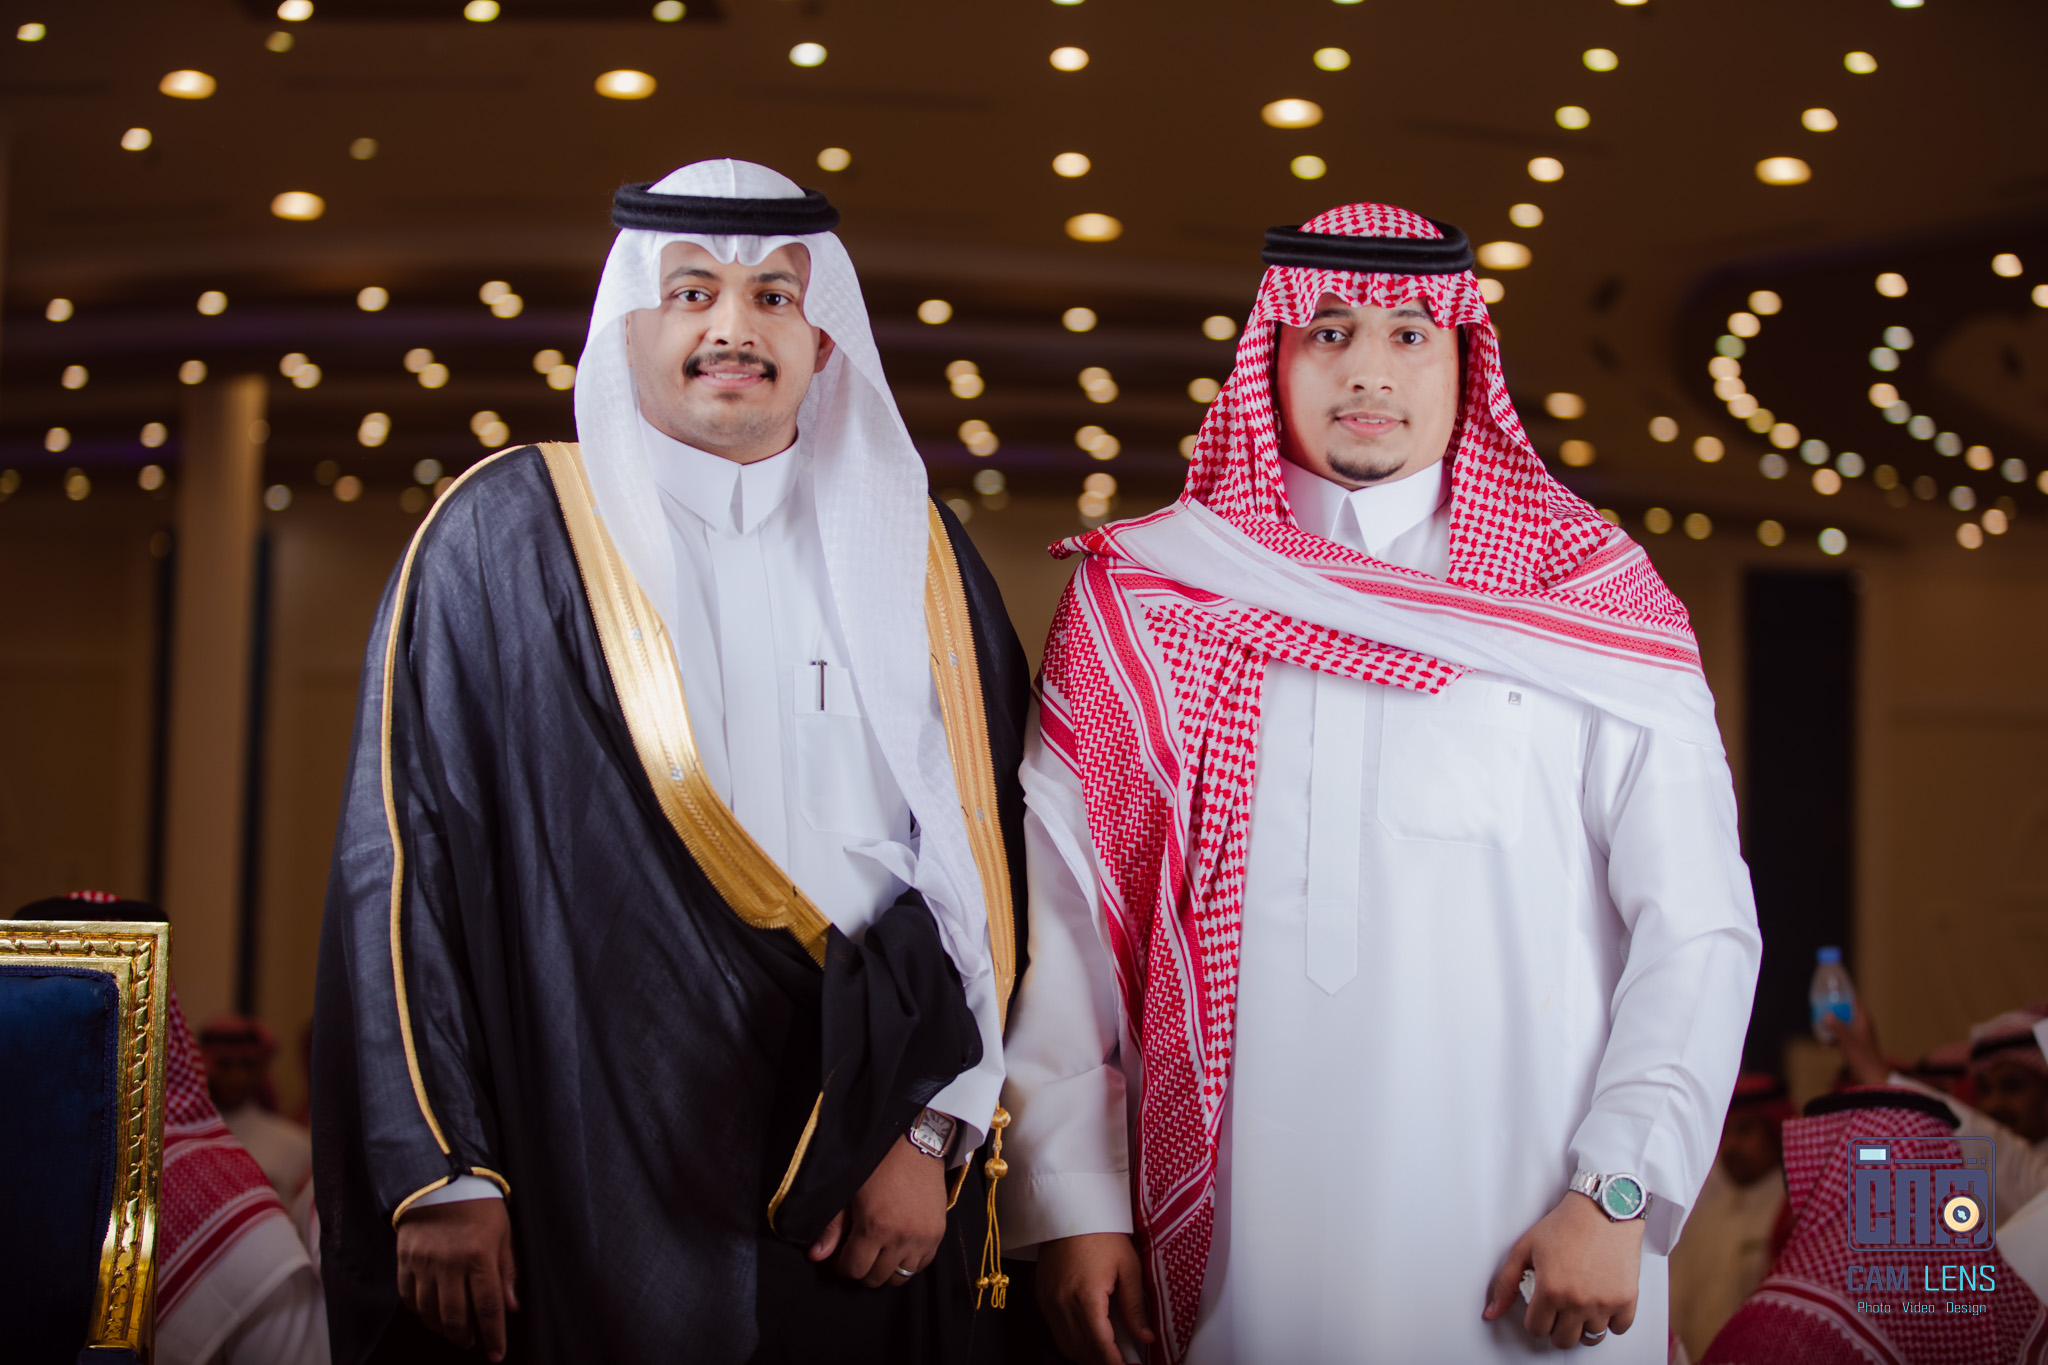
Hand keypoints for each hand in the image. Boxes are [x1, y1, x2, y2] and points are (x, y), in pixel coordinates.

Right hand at [396, 1197, 517, 1360]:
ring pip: (430, 1312)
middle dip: (466, 1337)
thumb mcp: (503, 1234)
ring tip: (455, 1332)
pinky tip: (431, 1314)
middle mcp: (449, 1264)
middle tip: (473, 1342)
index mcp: (479, 1257)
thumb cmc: (479, 1206)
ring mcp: (423, 1264)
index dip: (493, 1336)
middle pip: (455, 1317)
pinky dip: (420, 1312)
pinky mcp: (405, 1261)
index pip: (488, 1308)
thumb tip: (512, 1307)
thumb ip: (507, 1271)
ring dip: (443, 1329)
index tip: (497, 1355)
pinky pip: (409, 1298)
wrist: (440, 1181)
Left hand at [807, 1135, 947, 1287]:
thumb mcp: (848, 1191)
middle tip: (858, 1253)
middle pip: (877, 1278)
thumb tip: (816, 1256)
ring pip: (901, 1277)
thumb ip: (832, 1228)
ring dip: (886, 1269)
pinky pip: (922, 1265)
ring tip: (879, 1252)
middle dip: (862, 1270)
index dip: (843, 1266)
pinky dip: (909, 1262)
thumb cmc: (877, 1164)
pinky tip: (898, 1248)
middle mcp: (901, 1237)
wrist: (915, 1145)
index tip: (841, 1255)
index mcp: (875, 1226)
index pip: (855, 1269)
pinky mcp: (937, 1234)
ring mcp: (922, 1238)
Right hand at [1037, 1232, 1154, 1364]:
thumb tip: (1145, 1337)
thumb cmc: (1102, 1233)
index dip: (1115, 1363)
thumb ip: (1135, 1307)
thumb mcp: (1128, 1267)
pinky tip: (1088, 1342)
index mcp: (1086, 1297)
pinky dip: (1072, 1342)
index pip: (1101, 1346)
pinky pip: (1056, 1331)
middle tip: (1123, 1363)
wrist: (1070, 1209)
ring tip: (1108, 1356)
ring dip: (1086, 1355)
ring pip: (1066, 1345)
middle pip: (1082, 1351)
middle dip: (1102, 1362)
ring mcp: (1048, 1301)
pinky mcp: (1042, 1296)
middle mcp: (1062, 1303)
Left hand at [1484, 1193, 1642, 1348]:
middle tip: (1559, 1311)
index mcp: (1551, 1290)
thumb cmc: (1566, 1224)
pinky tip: (1601, 1304)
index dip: (1535, 1321)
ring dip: (1584, 1325)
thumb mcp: (1525, 1248)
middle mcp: (1578, 1301)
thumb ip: (1506, 1283)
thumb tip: (1492, 1312)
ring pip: (1592, 1337)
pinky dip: (1611, 1321)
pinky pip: (1619, 1329)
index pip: (1537, 1330)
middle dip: (1557, 1328)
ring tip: (1580, 1306)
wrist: (1603, 1209)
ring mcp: (1604, 1302)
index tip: (1540, 1312)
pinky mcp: (1627, 1299)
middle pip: (1564, 1340)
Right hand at [1820, 1001, 1891, 1086]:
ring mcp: (1858, 1034)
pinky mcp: (1854, 1044)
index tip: (1830, 989)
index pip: (1853, 999)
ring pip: (1841, 1024)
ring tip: (1819, 1030)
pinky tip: (1825, 1045)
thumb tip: (1825, 1015)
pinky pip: (1841, 1036)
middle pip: (1844, 1011)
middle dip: (1831, 1011)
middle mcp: (1861, 1024)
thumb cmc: (1863, 1057)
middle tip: (1818, 1009)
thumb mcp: (1847, 1041)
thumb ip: (1837, 1027)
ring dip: (1830, 1027)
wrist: (1871, 1077)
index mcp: (1863, 1019)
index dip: (1843, 993)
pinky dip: (1833, 1038)